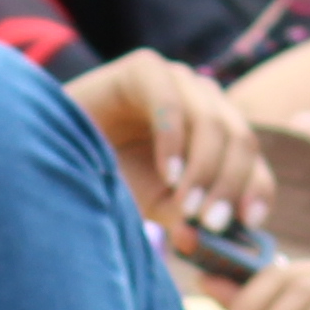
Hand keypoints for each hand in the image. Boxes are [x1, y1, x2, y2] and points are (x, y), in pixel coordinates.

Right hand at [64, 49, 275, 235]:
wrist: (53, 145)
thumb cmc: (110, 175)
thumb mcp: (155, 205)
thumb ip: (185, 219)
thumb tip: (203, 240)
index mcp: (218, 133)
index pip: (253, 160)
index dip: (257, 190)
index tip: (249, 223)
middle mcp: (205, 101)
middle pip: (242, 141)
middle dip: (229, 185)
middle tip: (212, 223)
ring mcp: (179, 80)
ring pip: (214, 124)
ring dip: (205, 170)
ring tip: (187, 207)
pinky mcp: (146, 68)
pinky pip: (172, 103)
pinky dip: (174, 142)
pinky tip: (168, 174)